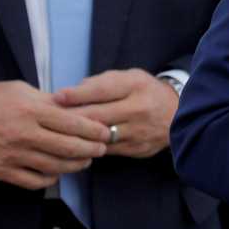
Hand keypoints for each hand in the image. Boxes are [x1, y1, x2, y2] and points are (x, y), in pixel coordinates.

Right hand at [0, 80, 109, 189]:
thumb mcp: (22, 90)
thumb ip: (49, 101)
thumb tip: (77, 108)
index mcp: (32, 110)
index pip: (73, 123)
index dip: (94, 130)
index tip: (106, 132)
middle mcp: (25, 134)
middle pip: (69, 148)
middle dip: (91, 150)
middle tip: (101, 149)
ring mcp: (13, 155)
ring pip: (55, 166)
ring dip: (75, 165)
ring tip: (85, 161)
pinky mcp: (2, 171)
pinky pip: (34, 181)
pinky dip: (51, 178)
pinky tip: (57, 172)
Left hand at [54, 68, 179, 158]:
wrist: (179, 113)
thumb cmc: (145, 91)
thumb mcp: (129, 77)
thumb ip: (101, 83)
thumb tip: (70, 94)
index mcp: (136, 86)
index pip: (102, 90)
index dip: (77, 94)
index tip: (56, 97)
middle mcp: (139, 109)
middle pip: (97, 116)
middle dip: (70, 119)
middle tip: (48, 120)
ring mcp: (138, 132)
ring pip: (100, 137)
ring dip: (77, 137)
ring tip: (57, 135)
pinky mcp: (137, 149)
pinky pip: (107, 150)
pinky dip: (89, 148)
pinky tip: (75, 146)